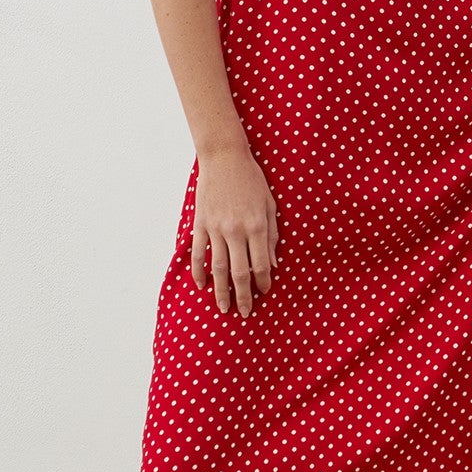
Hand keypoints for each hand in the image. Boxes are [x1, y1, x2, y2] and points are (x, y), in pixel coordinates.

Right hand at [191, 144, 279, 314]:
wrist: (225, 157)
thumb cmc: (252, 179)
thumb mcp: (270, 205)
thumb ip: (272, 235)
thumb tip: (273, 264)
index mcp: (257, 227)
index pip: (261, 265)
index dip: (263, 283)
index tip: (264, 293)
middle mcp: (236, 231)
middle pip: (239, 273)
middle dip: (243, 296)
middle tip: (244, 313)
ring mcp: (216, 229)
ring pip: (218, 268)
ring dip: (221, 291)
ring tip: (224, 307)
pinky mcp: (201, 224)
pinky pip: (199, 253)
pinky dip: (198, 271)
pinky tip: (201, 285)